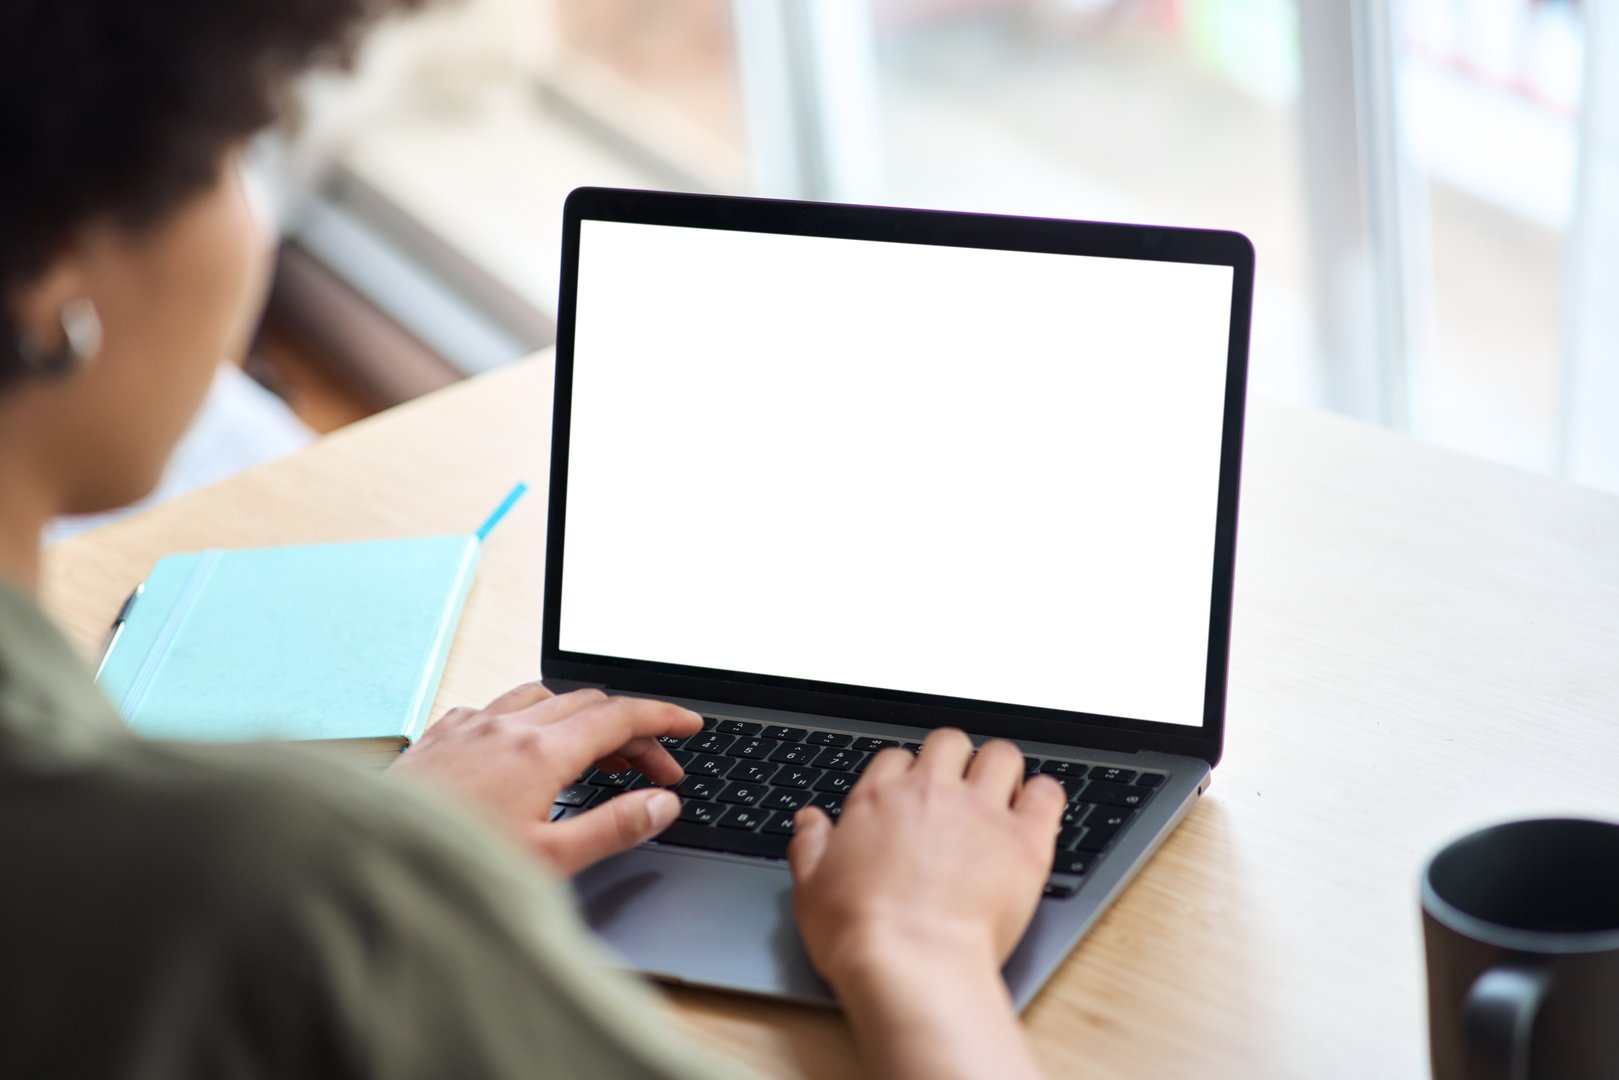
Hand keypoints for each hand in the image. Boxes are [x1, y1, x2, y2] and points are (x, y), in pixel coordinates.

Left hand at [392, 682, 701, 875]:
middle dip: (630, 730)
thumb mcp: (549, 860)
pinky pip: (492, 708)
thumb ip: (613, 827)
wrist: (366, 862)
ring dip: (579, 718)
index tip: (689, 726)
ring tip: (596, 756)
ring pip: (540, 698)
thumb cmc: (452, 867)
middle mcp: (504, 727)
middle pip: (588, 705)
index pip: (620, 718)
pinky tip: (519, 746)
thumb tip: (661, 804)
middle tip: (653, 770)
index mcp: (540, 752)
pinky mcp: (437, 738)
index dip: (663, 719)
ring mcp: (467, 728)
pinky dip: (525, 720)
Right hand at [788, 728, 1065, 990]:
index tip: (909, 798)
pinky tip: (1037, 811)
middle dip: (954, 759)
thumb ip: (810, 846)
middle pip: (949, 743)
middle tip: (956, 790)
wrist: (912, 962)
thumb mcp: (810, 889)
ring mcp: (982, 812)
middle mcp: (931, 793)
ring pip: (1001, 756)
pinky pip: (1047, 793)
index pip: (896, 759)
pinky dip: (1045, 796)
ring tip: (1000, 794)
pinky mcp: (1025, 840)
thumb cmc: (860, 933)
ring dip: (1000, 769)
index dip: (904, 776)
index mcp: (879, 799)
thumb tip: (809, 822)